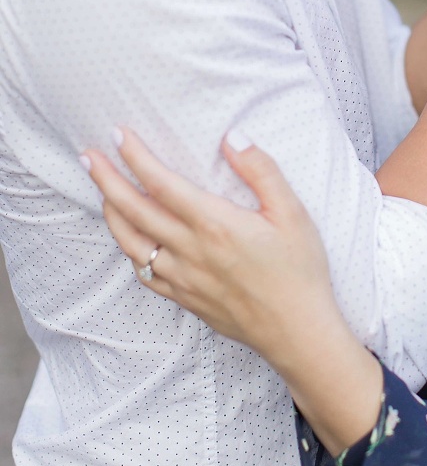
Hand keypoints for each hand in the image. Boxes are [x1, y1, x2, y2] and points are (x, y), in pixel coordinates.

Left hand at [83, 129, 383, 453]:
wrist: (298, 331)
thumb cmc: (299, 270)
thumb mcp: (292, 212)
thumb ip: (261, 170)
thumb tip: (233, 137)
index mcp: (214, 224)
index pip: (163, 183)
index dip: (136, 157)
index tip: (119, 134)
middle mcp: (190, 250)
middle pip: (135, 210)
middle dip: (107, 179)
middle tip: (88, 156)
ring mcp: (183, 278)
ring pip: (131, 243)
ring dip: (111, 214)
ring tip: (102, 193)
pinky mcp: (185, 298)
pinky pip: (144, 273)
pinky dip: (130, 250)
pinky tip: (131, 239)